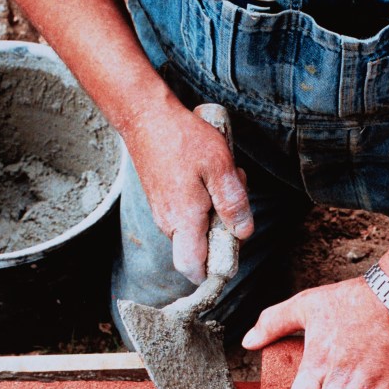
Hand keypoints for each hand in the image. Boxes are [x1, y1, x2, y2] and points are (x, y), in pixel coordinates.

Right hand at [122, 97, 252, 283]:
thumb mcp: (219, 166)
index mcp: (184, 220)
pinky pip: (189, 214)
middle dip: (224, 230)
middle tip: (233, 195)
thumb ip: (233, 202)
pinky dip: (205, 201)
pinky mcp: (162, 201)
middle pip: (202, 249)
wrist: (145, 116)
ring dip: (216, 212)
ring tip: (222, 178)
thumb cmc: (182, 137)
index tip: (231, 253)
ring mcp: (164, 213)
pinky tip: (209, 175)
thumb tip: (243, 232)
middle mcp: (169, 223)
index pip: (194, 269)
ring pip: (197, 229)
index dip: (214, 272)